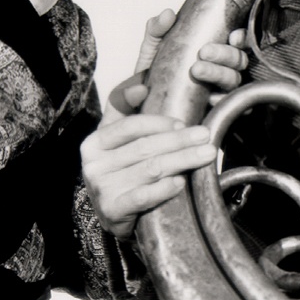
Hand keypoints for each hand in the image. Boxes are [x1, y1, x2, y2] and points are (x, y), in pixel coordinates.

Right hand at [80, 111, 216, 238]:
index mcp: (94, 143)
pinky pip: (143, 197)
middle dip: (179, 140)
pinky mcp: (113, 211)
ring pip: (150, 169)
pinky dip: (164, 189)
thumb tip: (141, 85)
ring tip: (206, 154)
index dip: (159, 123)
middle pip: (144, 148)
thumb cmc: (120, 171)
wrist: (113, 214)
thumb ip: (124, 109)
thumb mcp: (116, 139)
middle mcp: (94, 165)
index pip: (130, 126)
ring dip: (182, 160)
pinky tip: (181, 182)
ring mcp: (102, 189)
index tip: (184, 122)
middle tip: (205, 136)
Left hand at [116, 9, 249, 113]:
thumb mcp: (153, 46)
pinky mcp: (214, 109)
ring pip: (234, 80)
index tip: (232, 36)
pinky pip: (229, 106)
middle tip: (204, 52)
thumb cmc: (154, 72)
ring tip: (197, 70)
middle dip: (224, 54)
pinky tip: (211, 98)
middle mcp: (221, 69)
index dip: (241, 37)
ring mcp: (219, 89)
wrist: (142, 103)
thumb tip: (167, 14)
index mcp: (213, 50)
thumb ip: (157, 28)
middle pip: (238, 60)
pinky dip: (223, 100)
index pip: (236, 41)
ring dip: (219, 73)